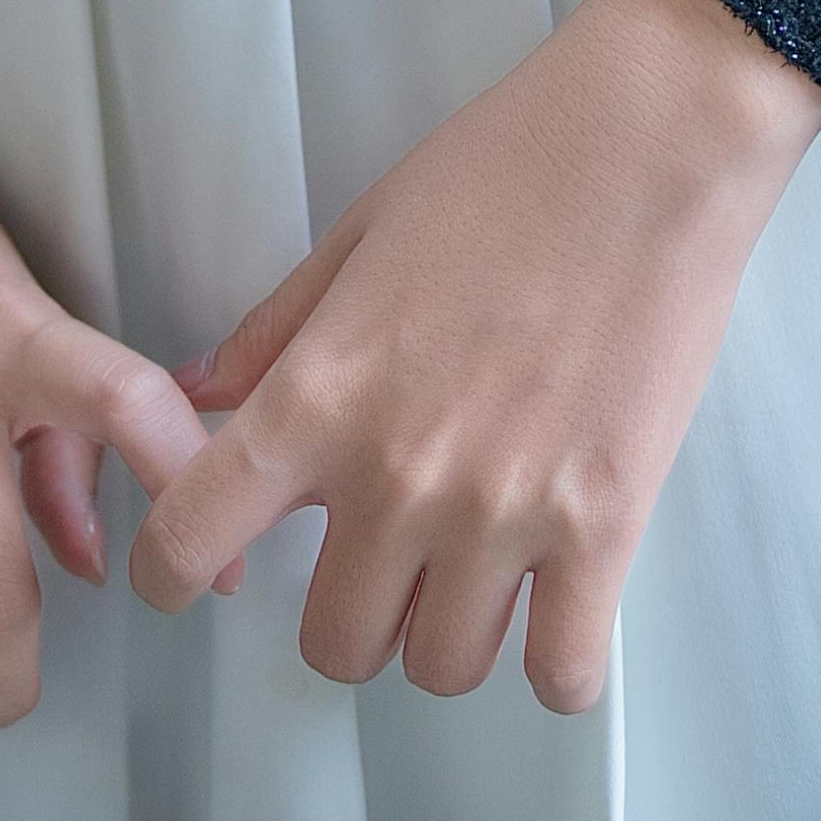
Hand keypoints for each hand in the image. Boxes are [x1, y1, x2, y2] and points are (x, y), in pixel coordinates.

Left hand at [128, 0, 820, 711]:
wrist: (649, 144)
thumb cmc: (500, 169)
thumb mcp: (358, 234)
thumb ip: (275, 333)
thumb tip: (199, 396)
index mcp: (318, 398)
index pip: (189, 541)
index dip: (171, 570)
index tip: (191, 568)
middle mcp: (396, 478)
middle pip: (334, 645)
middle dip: (347, 610)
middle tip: (382, 555)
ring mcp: (502, 515)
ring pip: (440, 668)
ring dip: (448, 626)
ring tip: (478, 562)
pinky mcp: (604, 531)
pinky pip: (559, 676)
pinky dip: (552, 658)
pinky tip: (555, 597)